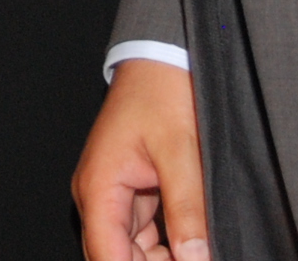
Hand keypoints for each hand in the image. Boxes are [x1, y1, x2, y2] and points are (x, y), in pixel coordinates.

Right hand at [76, 58, 207, 260]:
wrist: (163, 57)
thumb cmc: (163, 91)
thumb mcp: (182, 151)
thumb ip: (187, 209)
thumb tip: (195, 258)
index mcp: (98, 187)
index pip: (107, 256)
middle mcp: (98, 195)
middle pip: (115, 257)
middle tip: (197, 258)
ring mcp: (113, 194)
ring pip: (131, 250)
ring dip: (163, 258)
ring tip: (200, 249)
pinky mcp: (131, 191)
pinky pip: (143, 234)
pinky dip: (168, 244)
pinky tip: (193, 242)